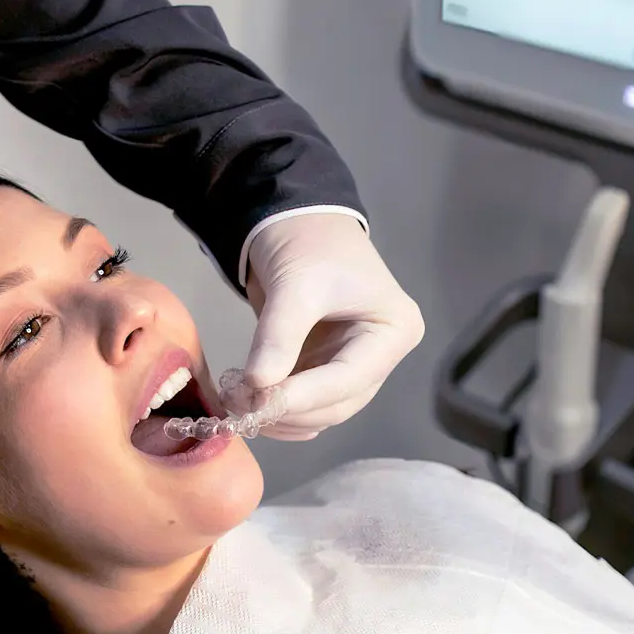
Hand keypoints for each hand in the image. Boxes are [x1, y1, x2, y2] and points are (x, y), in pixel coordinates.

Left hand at [243, 213, 423, 439]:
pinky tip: (248, 404)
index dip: (304, 397)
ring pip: (321, 410)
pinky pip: (306, 403)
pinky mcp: (326, 367)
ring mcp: (355, 364)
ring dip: (280, 416)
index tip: (261, 404)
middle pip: (338, 402)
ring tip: (238, 403)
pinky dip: (277, 409)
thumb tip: (257, 386)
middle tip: (242, 406)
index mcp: (395, 330)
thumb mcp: (296, 284)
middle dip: (289, 410)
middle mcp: (381, 354)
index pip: (350, 378)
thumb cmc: (308, 241)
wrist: (294, 218)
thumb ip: (278, 336)